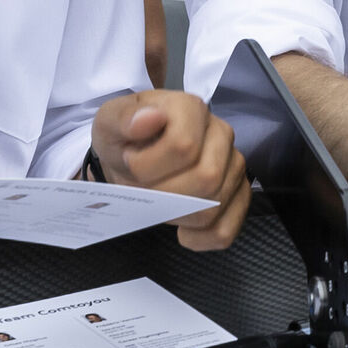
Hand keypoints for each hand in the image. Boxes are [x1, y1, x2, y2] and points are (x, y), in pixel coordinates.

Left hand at [92, 91, 249, 247]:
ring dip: (177, 216)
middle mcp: (221, 133)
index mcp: (191, 109)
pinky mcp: (238, 195)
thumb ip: (123, 118)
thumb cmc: (124, 138)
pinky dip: (201, 239)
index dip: (149, 166)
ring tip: (157, 204)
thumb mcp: (109, 122)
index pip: (184, 146)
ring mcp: (234, 165)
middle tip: (141, 191)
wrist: (133, 154)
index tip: (130, 162)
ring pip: (215, 206)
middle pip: (207, 178)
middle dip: (164, 195)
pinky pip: (227, 229)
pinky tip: (182, 232)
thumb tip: (150, 119)